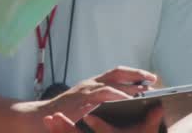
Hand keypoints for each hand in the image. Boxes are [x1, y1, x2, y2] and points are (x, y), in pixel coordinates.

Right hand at [12, 67, 156, 132]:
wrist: (39, 119)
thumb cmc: (63, 115)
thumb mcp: (85, 107)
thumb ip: (100, 103)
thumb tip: (123, 103)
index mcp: (92, 85)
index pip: (116, 74)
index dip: (133, 74)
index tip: (149, 77)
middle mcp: (90, 83)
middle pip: (117, 72)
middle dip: (136, 74)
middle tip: (153, 79)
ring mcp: (85, 90)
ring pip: (111, 81)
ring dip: (129, 84)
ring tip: (144, 89)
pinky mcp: (81, 99)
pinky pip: (101, 94)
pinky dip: (115, 94)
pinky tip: (126, 98)